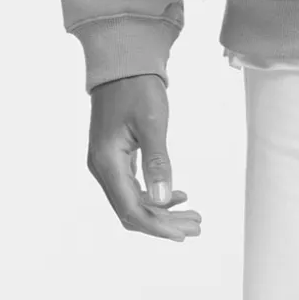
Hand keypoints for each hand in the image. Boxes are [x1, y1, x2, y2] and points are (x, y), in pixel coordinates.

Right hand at [86, 74, 200, 240]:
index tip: (183, 234)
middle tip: (197, 226)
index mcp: (107, 162)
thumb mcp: (153, 123)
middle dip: (164, 223)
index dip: (157, 226)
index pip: (130, 209)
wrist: (123, 65)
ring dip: (162, 212)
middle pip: (131, 211)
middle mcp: (102, 168)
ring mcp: (106, 164)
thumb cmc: (138, 89)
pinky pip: (132, 188)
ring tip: (193, 216)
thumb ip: (157, 162)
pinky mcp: (114, 158)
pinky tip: (177, 195)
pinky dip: (155, 196)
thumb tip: (162, 200)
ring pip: (132, 202)